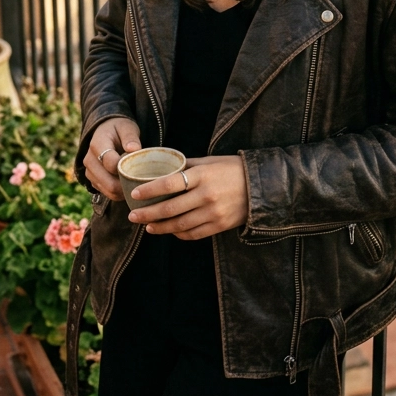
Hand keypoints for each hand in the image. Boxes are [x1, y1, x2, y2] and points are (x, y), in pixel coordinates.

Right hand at [84, 117, 141, 200]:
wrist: (106, 132)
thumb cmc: (119, 129)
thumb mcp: (126, 127)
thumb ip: (130, 137)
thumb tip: (134, 148)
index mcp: (97, 144)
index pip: (110, 163)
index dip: (126, 168)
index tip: (139, 165)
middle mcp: (89, 160)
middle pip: (109, 183)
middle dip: (127, 184)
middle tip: (142, 179)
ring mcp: (89, 172)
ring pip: (109, 191)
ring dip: (124, 190)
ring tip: (137, 181)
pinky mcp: (93, 181)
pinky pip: (108, 194)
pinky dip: (120, 193)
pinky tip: (129, 184)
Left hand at [127, 155, 247, 239]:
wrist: (261, 186)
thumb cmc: (232, 169)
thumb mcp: (210, 161)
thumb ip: (187, 166)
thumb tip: (164, 168)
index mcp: (202, 175)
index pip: (169, 183)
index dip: (150, 190)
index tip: (135, 194)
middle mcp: (206, 195)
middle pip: (170, 208)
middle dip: (148, 214)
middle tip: (133, 216)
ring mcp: (213, 213)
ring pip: (179, 225)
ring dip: (160, 227)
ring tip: (148, 226)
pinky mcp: (219, 226)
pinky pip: (193, 234)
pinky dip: (179, 234)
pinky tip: (170, 231)